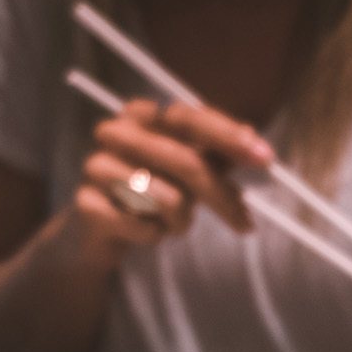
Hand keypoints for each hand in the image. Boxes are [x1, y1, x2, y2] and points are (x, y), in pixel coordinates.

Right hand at [72, 97, 273, 260]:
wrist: (98, 230)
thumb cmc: (148, 192)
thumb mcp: (185, 171)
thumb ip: (216, 155)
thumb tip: (255, 144)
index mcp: (142, 114)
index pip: (190, 117)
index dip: (228, 137)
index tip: (265, 159)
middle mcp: (116, 132)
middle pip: (185, 161)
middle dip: (221, 198)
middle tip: (245, 225)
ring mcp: (96, 166)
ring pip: (166, 198)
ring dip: (181, 221)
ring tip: (173, 224)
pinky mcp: (86, 204)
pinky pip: (143, 227)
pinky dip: (155, 237)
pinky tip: (147, 233)